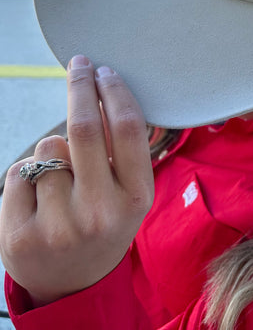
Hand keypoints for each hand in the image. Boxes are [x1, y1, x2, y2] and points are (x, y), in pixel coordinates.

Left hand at [0, 55, 153, 304]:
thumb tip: (106, 89)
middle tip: (79, 65)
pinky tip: (38, 198)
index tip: (104, 71)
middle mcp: (99, 212)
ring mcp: (57, 226)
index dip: (114, 92)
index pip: (127, 129)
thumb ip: (122, 149)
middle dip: (80, 86)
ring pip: (47, 148)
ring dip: (52, 148)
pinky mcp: (19, 235)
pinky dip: (27, 172)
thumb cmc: (105, 223)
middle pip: (84, 127)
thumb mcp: (129, 193)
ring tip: (61, 180)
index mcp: (135, 198)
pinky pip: (18, 172)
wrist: (74, 286)